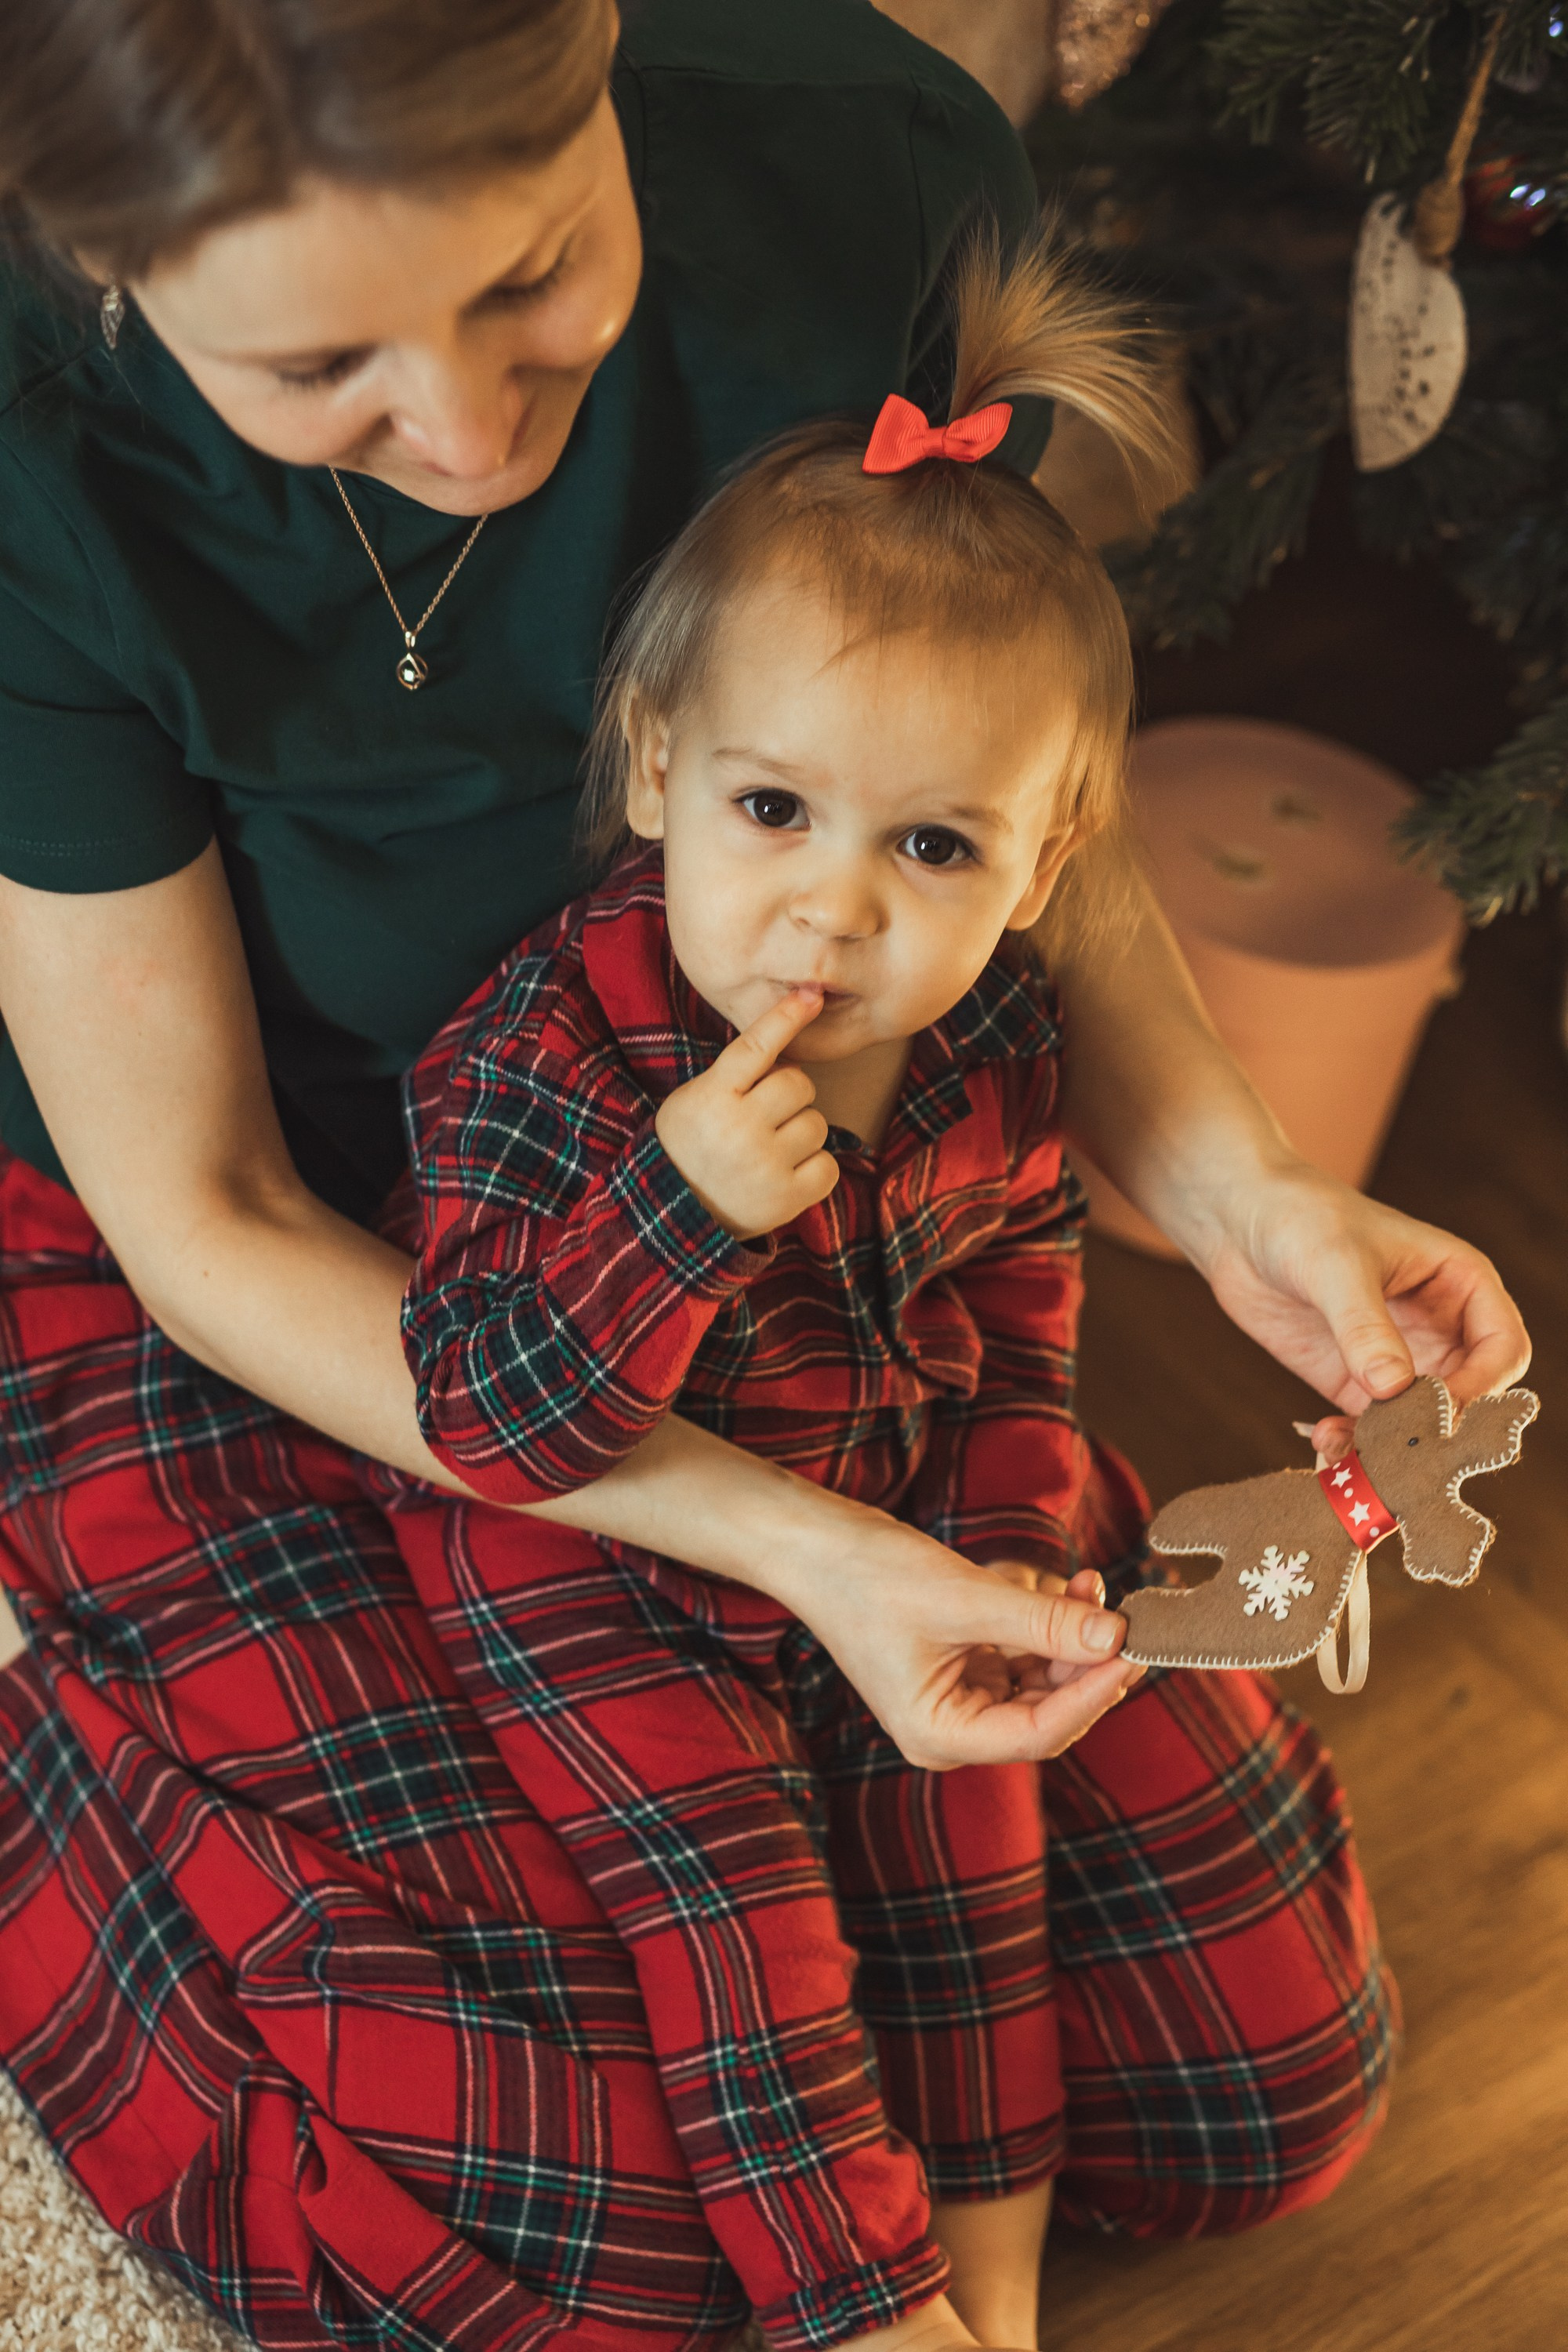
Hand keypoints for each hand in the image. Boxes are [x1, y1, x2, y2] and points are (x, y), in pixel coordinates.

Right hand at [656, 985, 838, 1238]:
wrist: (677, 1215)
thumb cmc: (692, 1144)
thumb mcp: (696, 1098)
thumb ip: (735, 1072)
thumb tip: (790, 1026)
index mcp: (713, 1097)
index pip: (755, 1047)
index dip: (785, 1018)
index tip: (812, 996)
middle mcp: (740, 1128)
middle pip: (799, 1084)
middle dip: (791, 1095)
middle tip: (769, 1114)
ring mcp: (765, 1164)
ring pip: (817, 1124)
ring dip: (802, 1132)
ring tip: (772, 1149)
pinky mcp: (787, 1198)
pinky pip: (828, 1165)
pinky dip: (814, 1168)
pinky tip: (787, 1173)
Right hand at [772, 1517, 1142, 1770]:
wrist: (814, 1544)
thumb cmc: (870, 1577)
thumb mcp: (965, 1599)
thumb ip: (1043, 1623)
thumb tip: (1116, 1637)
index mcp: (940, 1736)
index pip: (1040, 1733)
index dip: (1093, 1693)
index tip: (1133, 1652)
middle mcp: (952, 1729)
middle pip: (1048, 1709)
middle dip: (1086, 1659)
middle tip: (1125, 1614)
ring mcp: (958, 1698)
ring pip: (1042, 1678)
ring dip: (1068, 1634)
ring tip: (1085, 1584)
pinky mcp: (963, 1665)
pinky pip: (1023, 1654)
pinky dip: (1045, 1622)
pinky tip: (1062, 1586)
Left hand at [1193, 1157, 1529, 1448]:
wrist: (1238, 1219)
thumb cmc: (1300, 1217)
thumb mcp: (1336, 1264)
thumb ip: (1364, 1326)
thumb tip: (1393, 1388)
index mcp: (1461, 1283)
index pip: (1503, 1349)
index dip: (1483, 1386)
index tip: (1438, 1409)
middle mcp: (1441, 1327)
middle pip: (1469, 1397)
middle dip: (1437, 1429)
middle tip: (1395, 1449)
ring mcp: (1399, 1358)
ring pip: (1420, 1423)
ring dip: (1392, 1447)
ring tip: (1348, 1451)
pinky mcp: (1354, 1381)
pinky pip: (1373, 1428)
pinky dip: (1357, 1445)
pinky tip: (1327, 1444)